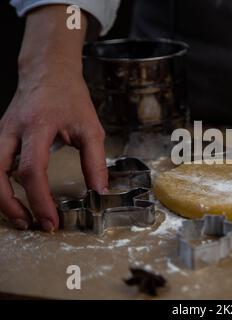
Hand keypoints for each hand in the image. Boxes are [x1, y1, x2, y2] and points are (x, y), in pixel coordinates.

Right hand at [0, 6, 107, 231]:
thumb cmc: (70, 97)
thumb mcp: (91, 128)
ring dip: (1, 198)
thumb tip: (100, 192)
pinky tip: (16, 197)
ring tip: (22, 217)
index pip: (31, 171)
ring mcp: (1, 133)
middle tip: (31, 224)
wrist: (48, 71)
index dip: (40, 200)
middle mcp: (11, 131)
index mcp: (36, 127)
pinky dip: (1, 185)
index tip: (52, 221)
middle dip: (10, 206)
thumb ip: (95, 162)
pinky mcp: (0, 136)